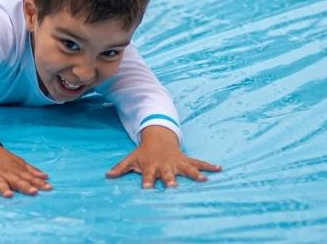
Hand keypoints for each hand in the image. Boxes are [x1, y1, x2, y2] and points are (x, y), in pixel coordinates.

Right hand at [0, 145, 51, 197]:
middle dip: (25, 186)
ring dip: (4, 188)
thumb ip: (32, 171)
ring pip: (0, 183)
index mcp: (16, 171)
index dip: (39, 183)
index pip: (29, 178)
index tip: (49, 188)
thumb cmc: (3, 159)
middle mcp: (6, 174)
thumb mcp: (19, 162)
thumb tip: (46, 177)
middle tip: (33, 192)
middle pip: (17, 181)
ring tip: (8, 195)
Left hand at [105, 126, 220, 188]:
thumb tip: (107, 175)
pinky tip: (219, 168)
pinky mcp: (186, 160)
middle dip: (170, 181)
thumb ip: (120, 168)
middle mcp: (165, 165)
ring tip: (204, 180)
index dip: (147, 182)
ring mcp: (177, 163)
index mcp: (151, 166)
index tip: (147, 189)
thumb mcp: (131, 158)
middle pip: (167, 174)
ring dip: (195, 174)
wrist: (157, 137)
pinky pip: (199, 163)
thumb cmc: (144, 152)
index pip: (148, 176)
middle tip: (174, 188)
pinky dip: (209, 166)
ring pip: (186, 169)